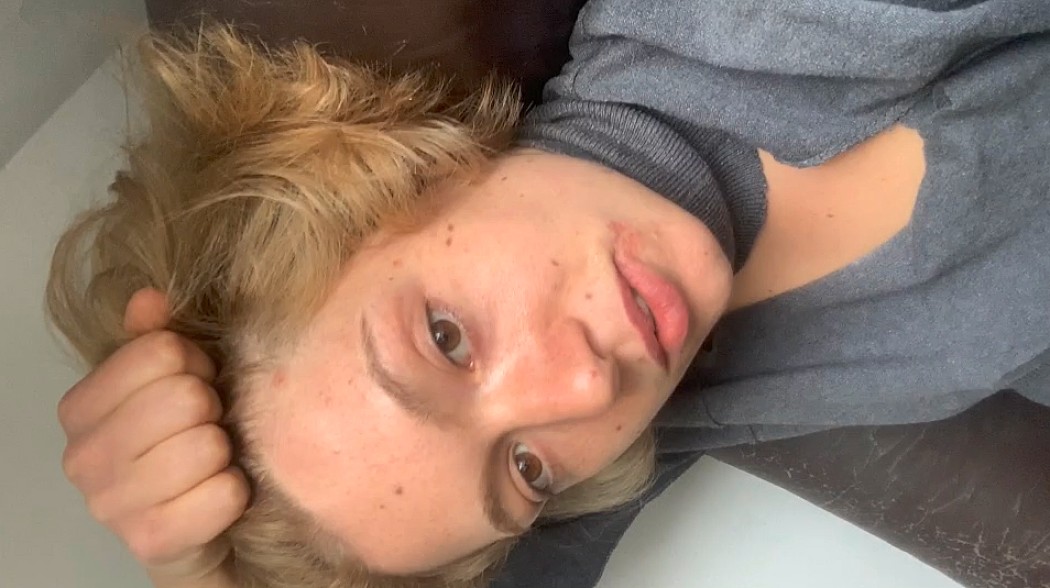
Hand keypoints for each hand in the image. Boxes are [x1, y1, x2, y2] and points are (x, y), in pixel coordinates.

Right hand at [58, 288, 248, 586]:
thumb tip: (151, 298)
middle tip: (208, 426)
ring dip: (224, 452)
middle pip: (185, 397)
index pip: (161, 351)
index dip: (196, 363)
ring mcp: (111, 504)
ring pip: (207, 445)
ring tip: (212, 462)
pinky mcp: (151, 541)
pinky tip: (219, 495)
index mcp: (80, 408)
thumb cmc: (182, 443)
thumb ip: (155, 338)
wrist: (194, 528)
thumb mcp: (170, 382)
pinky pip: (223, 494)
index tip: (199, 384)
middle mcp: (82, 457)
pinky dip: (236, 492)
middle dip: (213, 409)